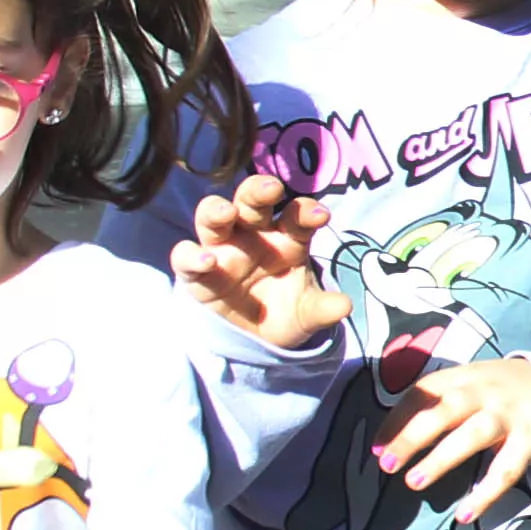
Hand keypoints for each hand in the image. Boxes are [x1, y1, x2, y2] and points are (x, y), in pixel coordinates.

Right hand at [173, 173, 340, 347]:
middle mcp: (252, 235)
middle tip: (272, 188)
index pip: (297, 215)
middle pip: (251, 200)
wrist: (254, 340)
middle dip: (259, 190)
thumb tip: (345, 306)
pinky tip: (206, 261)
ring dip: (217, 210)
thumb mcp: (307, 314)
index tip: (320, 215)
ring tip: (227, 213)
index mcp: (286, 237)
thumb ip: (322, 308)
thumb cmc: (284, 313)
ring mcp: (222, 249)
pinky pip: (185, 257)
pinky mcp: (197, 272)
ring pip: (213, 216)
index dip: (306, 212)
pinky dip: (191, 256)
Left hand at [378, 352, 530, 506]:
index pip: (423, 392)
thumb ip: (436, 402)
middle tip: (387, 463)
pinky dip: (485, 494)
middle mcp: (484, 393)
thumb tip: (388, 439)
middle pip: (445, 410)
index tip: (377, 447)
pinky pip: (506, 470)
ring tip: (414, 482)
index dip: (397, 419)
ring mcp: (508, 416)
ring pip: (473, 436)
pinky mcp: (530, 441)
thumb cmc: (500, 393)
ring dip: (442, 459)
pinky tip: (464, 515)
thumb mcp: (470, 383)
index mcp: (463, 377)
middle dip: (413, 436)